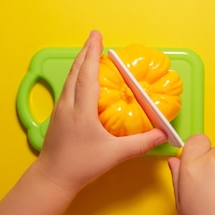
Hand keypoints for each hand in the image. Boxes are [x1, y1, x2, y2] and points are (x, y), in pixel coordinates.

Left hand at [34, 30, 166, 193]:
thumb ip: (140, 144)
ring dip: (79, 63)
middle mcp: (68, 104)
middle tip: (95, 37)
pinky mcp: (57, 116)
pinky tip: (81, 79)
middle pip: (76, 71)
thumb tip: (162, 135)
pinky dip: (75, 77)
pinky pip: (67, 88)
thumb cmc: (81, 166)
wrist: (52, 178)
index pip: (87, 74)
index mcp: (81, 109)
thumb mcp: (114, 155)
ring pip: (69, 79)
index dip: (92, 53)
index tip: (97, 36)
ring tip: (89, 52)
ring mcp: (60, 110)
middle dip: (86, 52)